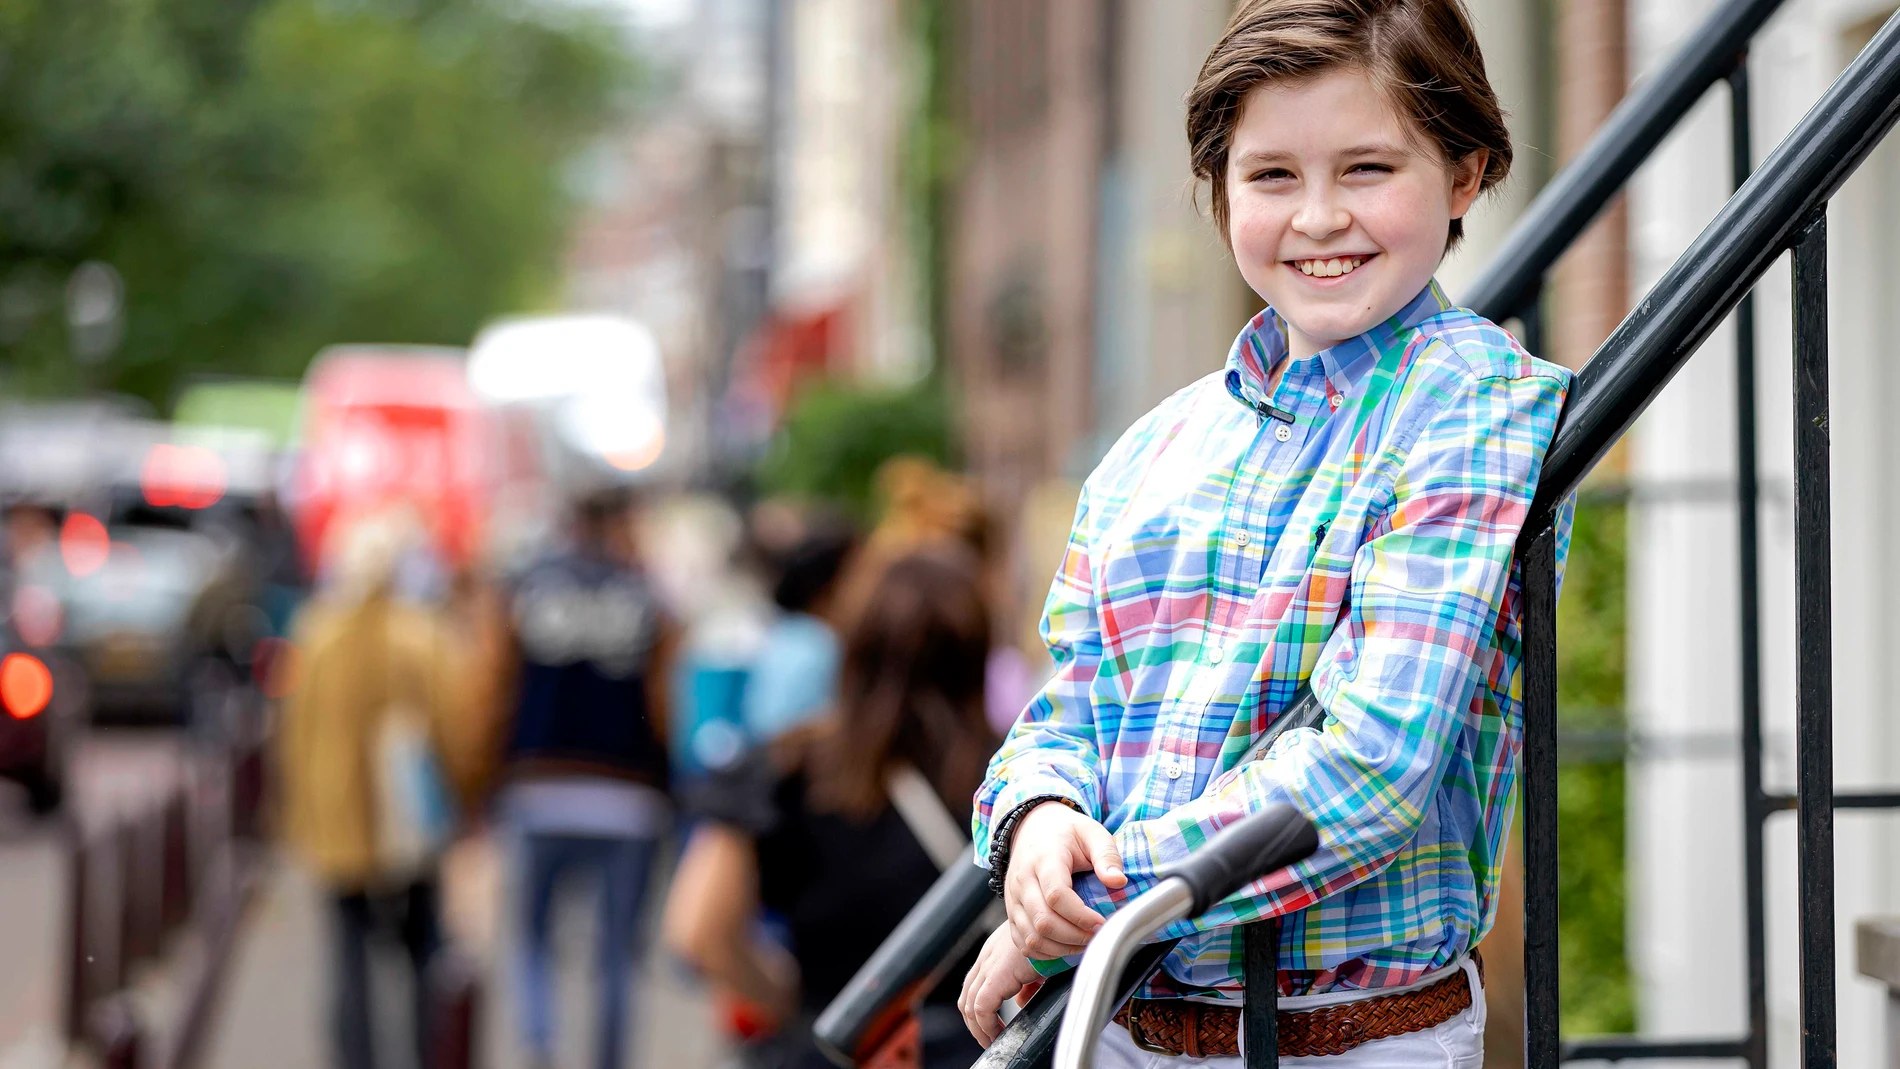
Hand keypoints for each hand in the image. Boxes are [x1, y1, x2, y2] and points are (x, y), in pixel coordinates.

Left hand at [958, 922, 1043, 1046]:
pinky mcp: (998, 974)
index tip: (991, 1028)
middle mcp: (986, 958)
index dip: (978, 1012)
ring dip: (979, 1028)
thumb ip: (1026, 982)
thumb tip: (1020, 1001)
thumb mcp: (1036, 960)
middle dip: (974, 1024)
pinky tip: (1000, 1034)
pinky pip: (982, 1007)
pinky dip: (987, 1025)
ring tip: (993, 1042)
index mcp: (994, 954)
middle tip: (989, 1040)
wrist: (1055, 919)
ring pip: (969, 1005)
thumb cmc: (1051, 936)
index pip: (973, 987)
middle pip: (966, 998)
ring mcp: (989, 965)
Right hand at [1004, 801, 1126, 958]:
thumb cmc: (1066, 833)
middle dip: (1075, 936)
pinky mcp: (1011, 913)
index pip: (1056, 895)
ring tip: (1085, 941)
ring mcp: (1013, 899)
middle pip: (1043, 921)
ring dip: (1062, 948)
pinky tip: (1066, 946)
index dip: (1081, 916)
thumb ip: (1107, 855)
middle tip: (1098, 935)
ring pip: (1032, 937)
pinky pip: (1023, 943)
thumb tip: (1119, 881)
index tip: (1102, 921)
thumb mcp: (1092, 833)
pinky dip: (1045, 952)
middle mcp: (1022, 881)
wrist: (1032, 828)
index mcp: (1043, 859)